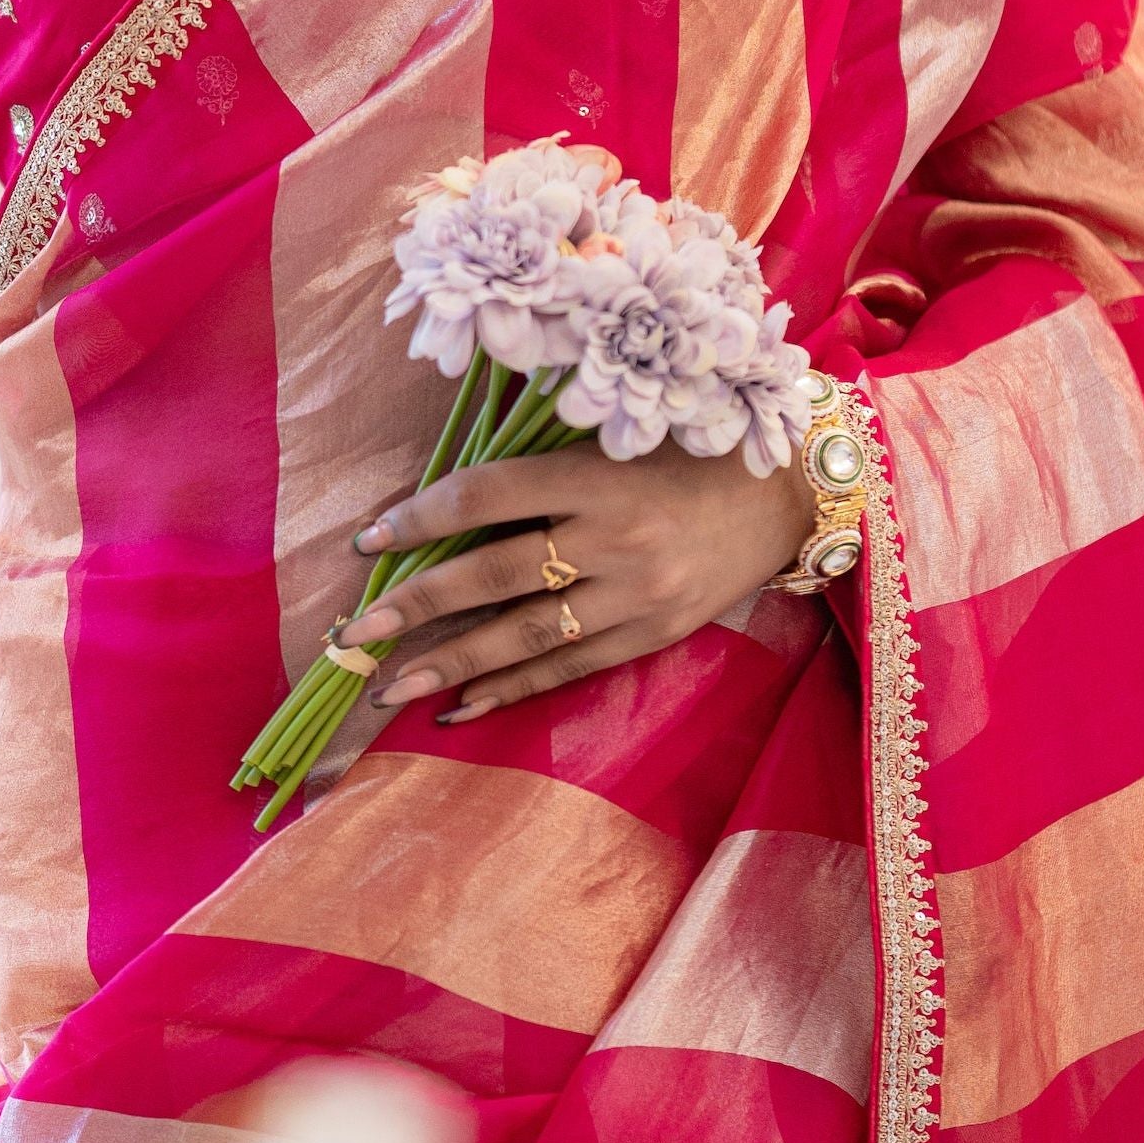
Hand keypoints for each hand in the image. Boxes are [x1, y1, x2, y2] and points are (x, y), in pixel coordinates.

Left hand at [330, 434, 812, 743]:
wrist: (789, 495)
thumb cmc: (689, 450)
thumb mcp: (616, 436)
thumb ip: (540, 461)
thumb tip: (444, 498)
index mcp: (598, 474)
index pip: (488, 494)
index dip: (421, 516)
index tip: (368, 540)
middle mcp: (615, 538)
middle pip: (496, 572)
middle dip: (417, 604)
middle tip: (354, 633)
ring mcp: (638, 595)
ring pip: (527, 634)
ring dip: (451, 663)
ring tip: (390, 688)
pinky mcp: (655, 635)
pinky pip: (570, 668)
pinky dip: (511, 688)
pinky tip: (459, 706)